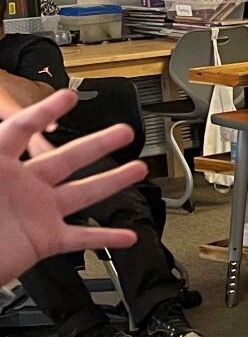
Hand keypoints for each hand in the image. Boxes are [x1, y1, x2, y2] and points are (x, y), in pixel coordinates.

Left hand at [0, 87, 148, 283]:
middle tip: (123, 131)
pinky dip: (106, 237)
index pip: (20, 130)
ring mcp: (37, 213)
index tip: (67, 97)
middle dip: (99, 142)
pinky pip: (81, 237)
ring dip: (113, 181)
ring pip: (83, 193)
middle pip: (67, 157)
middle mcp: (23, 187)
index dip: (44, 110)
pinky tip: (126, 236)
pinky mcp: (44, 240)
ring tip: (137, 170)